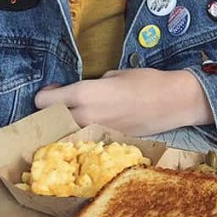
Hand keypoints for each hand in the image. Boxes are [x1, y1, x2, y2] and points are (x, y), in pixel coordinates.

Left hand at [34, 68, 213, 135]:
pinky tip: (96, 125)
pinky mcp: (107, 141)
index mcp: (83, 94)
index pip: (43, 102)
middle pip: (50, 120)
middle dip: (53, 113)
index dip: (46, 95)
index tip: (55, 90)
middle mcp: (84, 117)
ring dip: (68, 125)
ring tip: (80, 115)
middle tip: (65, 104)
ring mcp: (95, 133)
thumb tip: (82, 94)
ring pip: (66, 132)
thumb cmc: (145, 81)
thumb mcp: (113, 75)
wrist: (173, 102)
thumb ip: (91, 86)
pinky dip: (85, 133)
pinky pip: (86, 138)